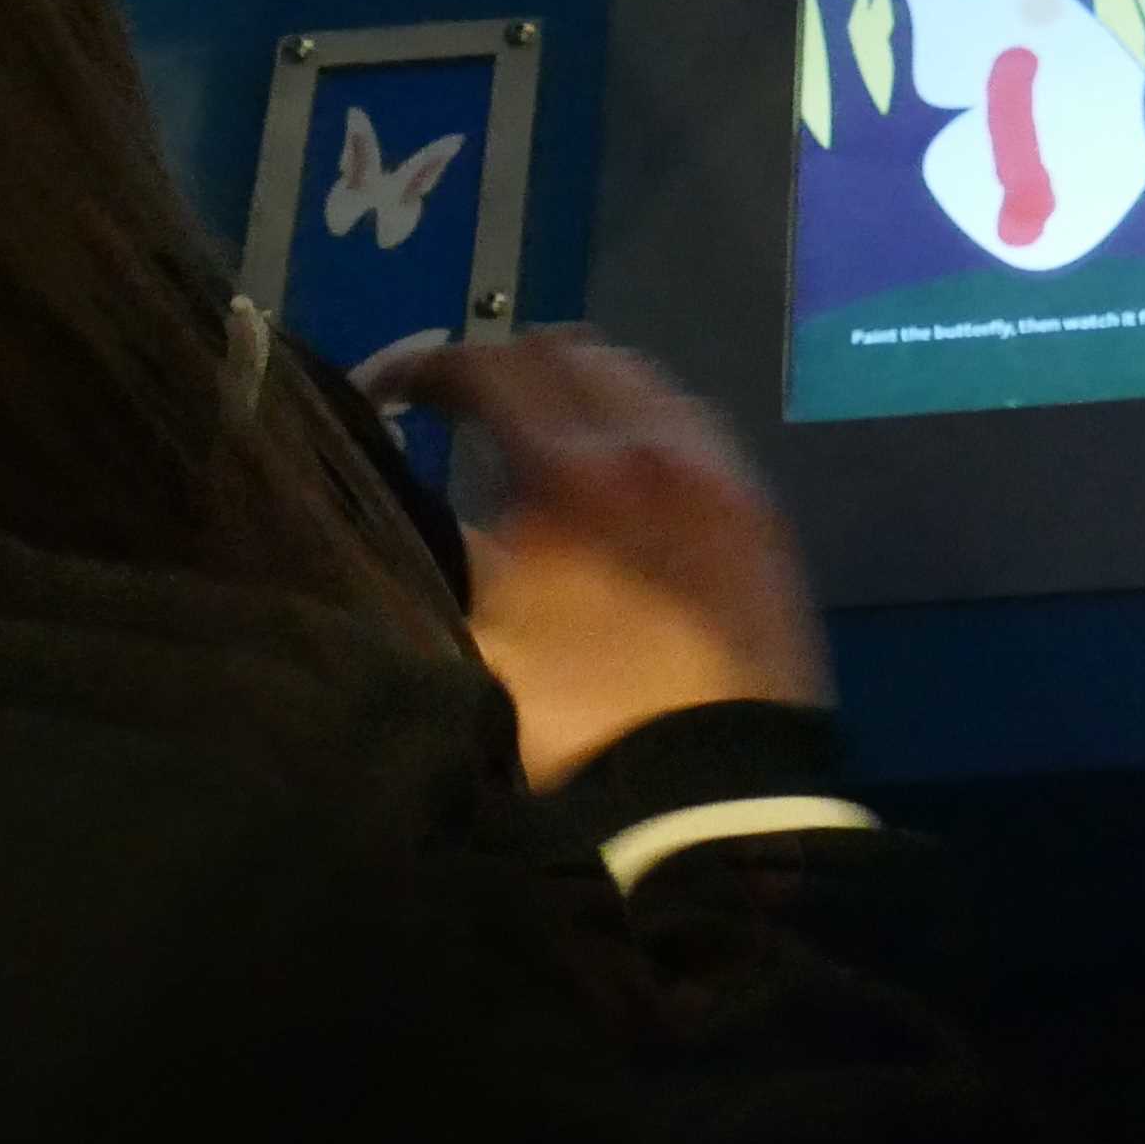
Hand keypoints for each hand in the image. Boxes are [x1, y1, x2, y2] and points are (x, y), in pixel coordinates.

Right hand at [360, 332, 829, 787]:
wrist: (716, 792)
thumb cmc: (581, 726)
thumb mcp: (482, 640)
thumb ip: (452, 548)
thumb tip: (423, 501)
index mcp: (575, 470)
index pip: (488, 367)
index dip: (422, 365)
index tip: (384, 391)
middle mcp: (656, 446)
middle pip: (569, 351)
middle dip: (503, 366)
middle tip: (458, 409)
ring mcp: (720, 474)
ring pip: (640, 380)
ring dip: (577, 389)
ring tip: (536, 436)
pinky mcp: (760, 512)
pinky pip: (692, 429)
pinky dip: (640, 427)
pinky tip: (617, 479)